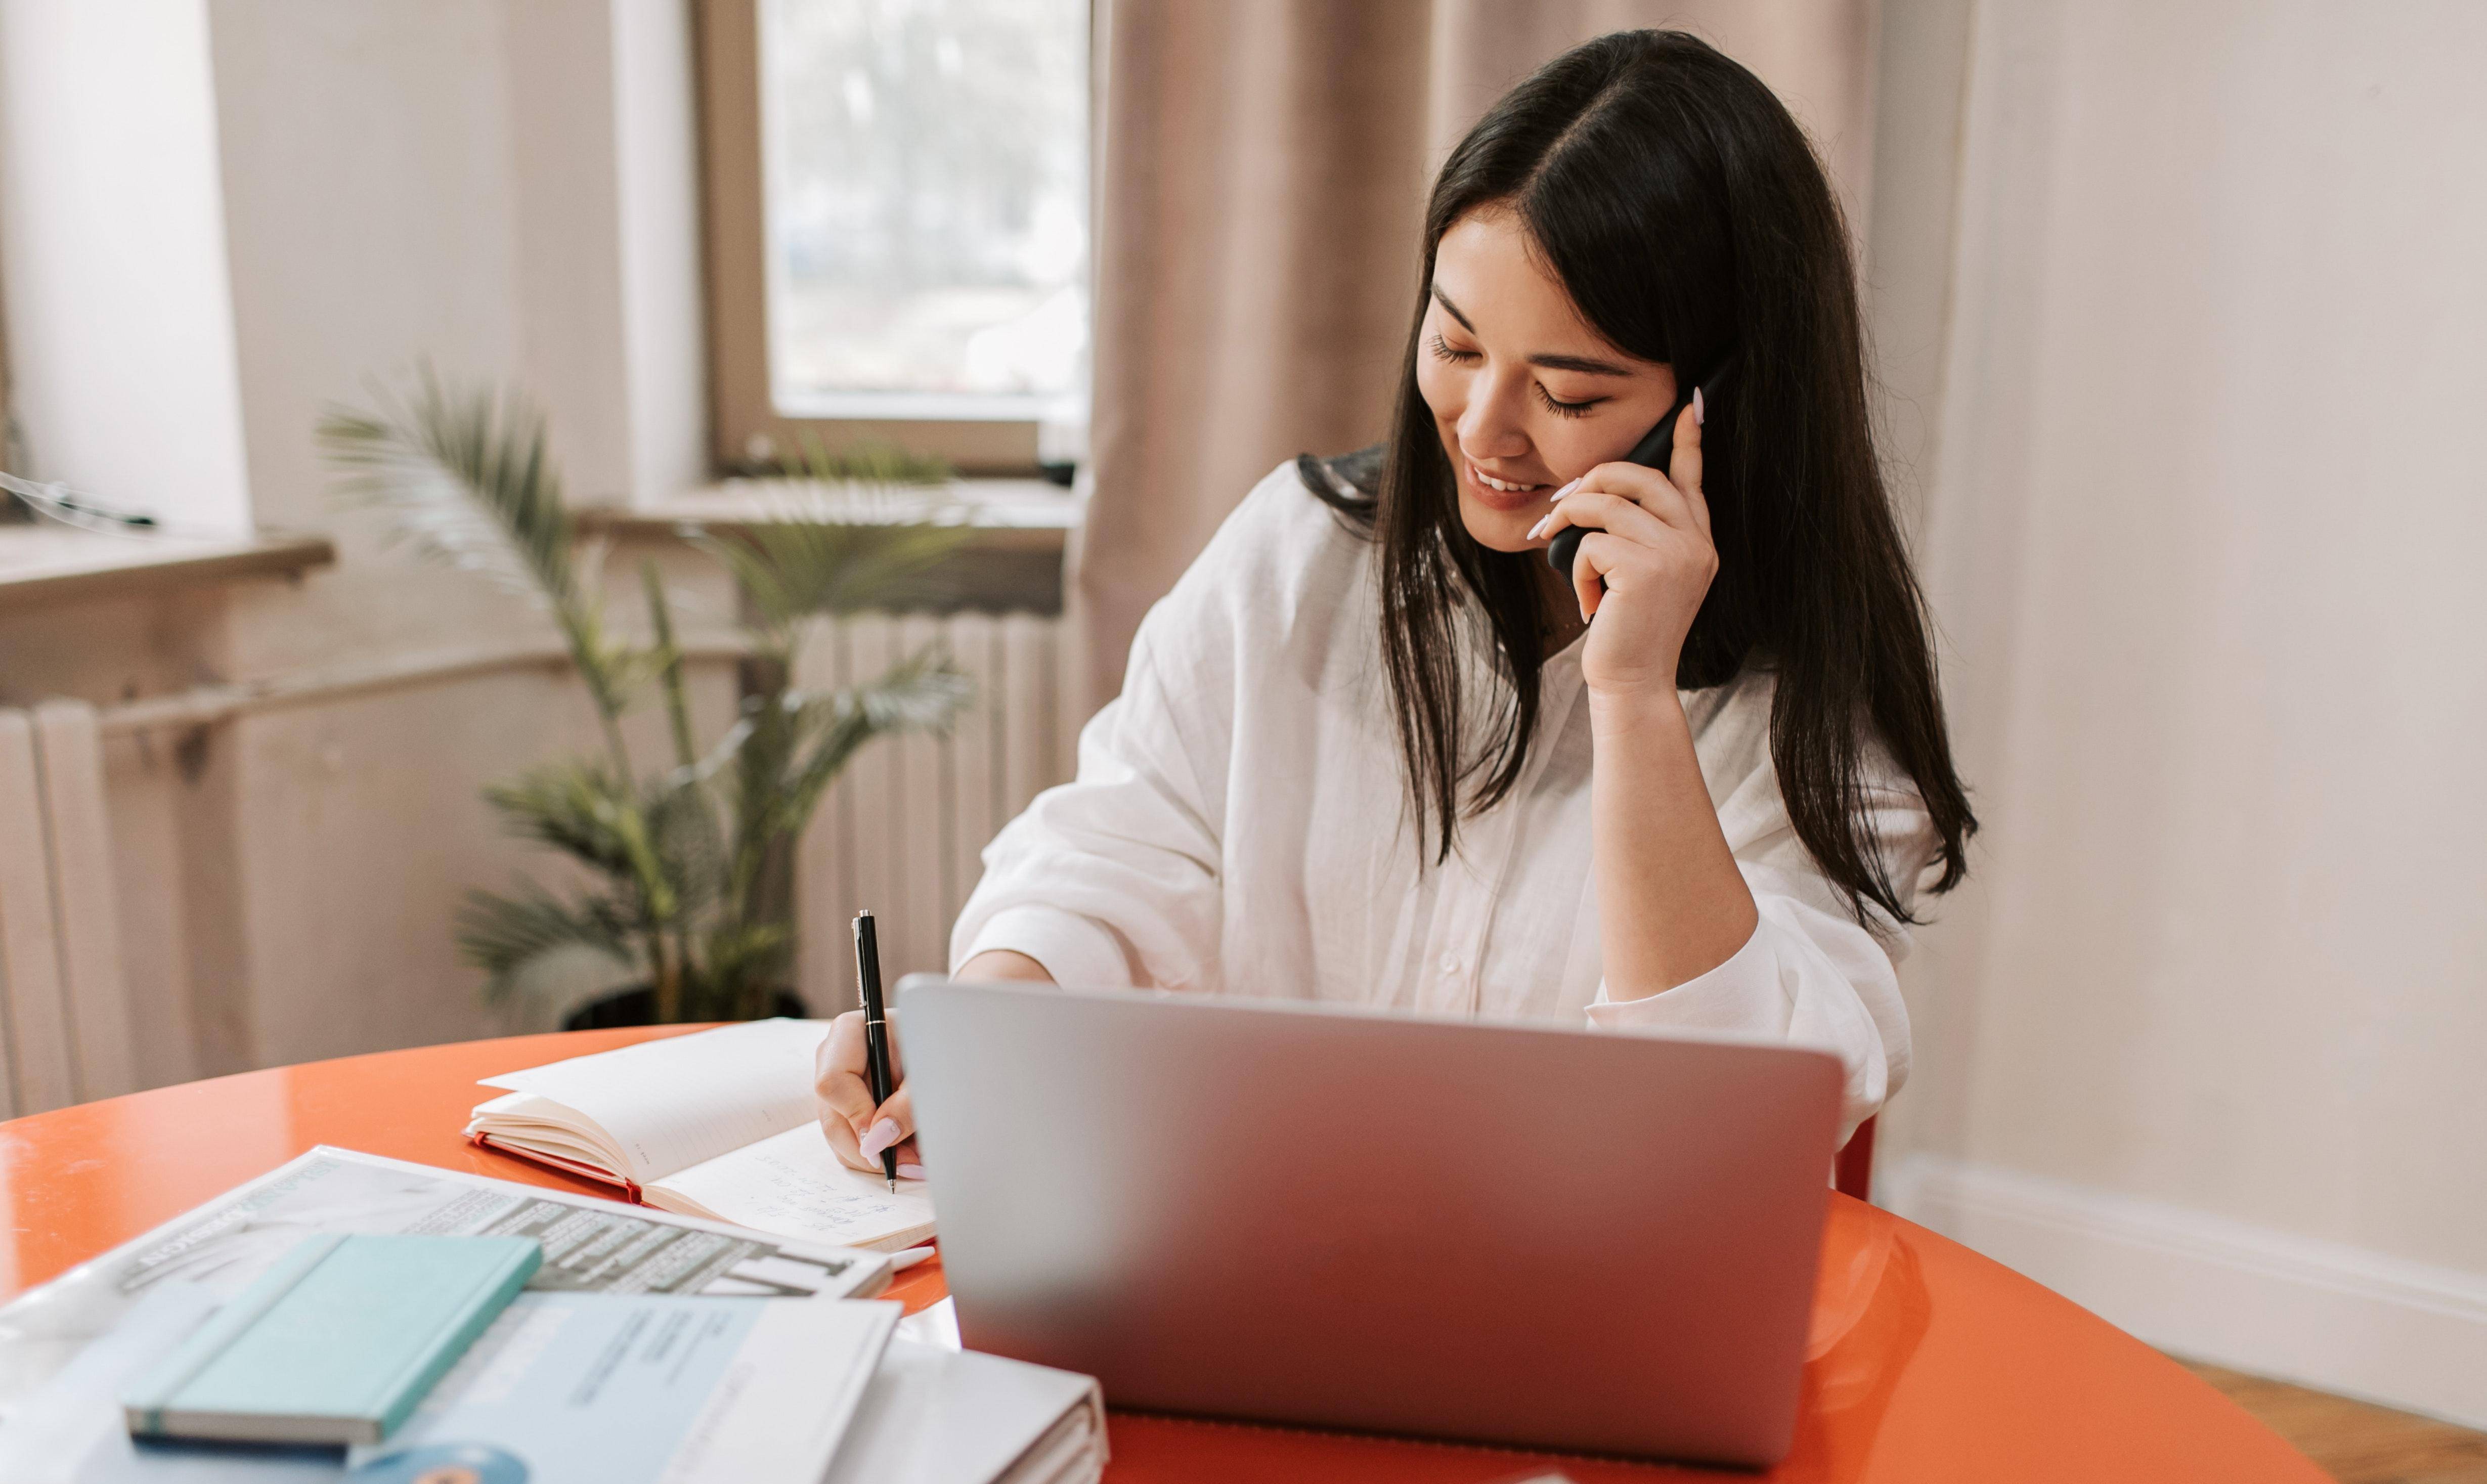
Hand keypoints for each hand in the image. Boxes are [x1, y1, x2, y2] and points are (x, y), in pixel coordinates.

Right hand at [813, 951, 1054, 1174]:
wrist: (951, 1043)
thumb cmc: (940, 1045)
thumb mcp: (930, 1071)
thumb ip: (905, 1105)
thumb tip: (876, 1142)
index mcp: (849, 1033)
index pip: (833, 1082)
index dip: (856, 1115)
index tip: (882, 1138)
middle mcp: (835, 1060)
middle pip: (833, 1118)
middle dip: (870, 1149)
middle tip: (910, 1164)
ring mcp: (840, 1087)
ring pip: (841, 1138)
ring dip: (880, 1157)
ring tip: (919, 1161)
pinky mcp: (850, 1108)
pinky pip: (854, 1142)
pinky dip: (882, 1154)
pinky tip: (912, 1154)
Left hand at [1528, 391, 1714, 697]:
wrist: (1634, 682)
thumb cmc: (1629, 630)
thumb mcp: (1642, 576)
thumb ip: (1638, 534)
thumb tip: (1596, 493)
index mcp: (1699, 541)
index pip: (1692, 479)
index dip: (1688, 440)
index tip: (1690, 404)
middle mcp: (1696, 543)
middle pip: (1639, 476)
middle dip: (1592, 480)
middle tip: (1561, 506)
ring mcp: (1676, 554)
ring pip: (1607, 504)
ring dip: (1571, 523)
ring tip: (1559, 552)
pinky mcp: (1646, 570)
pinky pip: (1592, 542)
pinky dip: (1577, 567)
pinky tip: (1588, 600)